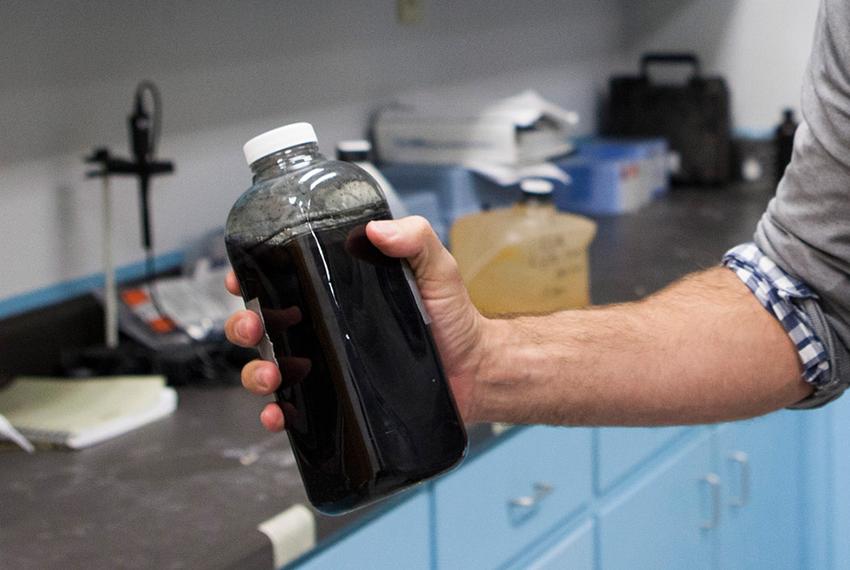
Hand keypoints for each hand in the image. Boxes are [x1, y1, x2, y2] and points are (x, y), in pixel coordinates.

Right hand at [224, 216, 487, 431]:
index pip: (283, 280)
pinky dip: (276, 413)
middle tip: (254, 328)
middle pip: (265, 324)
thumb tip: (377, 229)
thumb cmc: (454, 319)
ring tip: (270, 376)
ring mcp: (328, 365)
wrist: (476, 372)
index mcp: (338, 292)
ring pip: (270, 366)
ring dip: (254, 371)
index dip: (252, 278)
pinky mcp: (338, 400)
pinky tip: (276, 415)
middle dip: (245, 326)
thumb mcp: (437, 270)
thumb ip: (416, 240)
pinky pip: (296, 409)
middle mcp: (326, 327)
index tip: (241, 279)